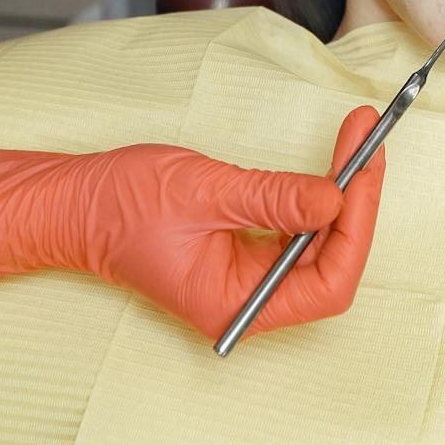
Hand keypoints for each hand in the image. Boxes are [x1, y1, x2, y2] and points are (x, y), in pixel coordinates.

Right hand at [0, 107, 384, 340]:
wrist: (76, 204)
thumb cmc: (123, 205)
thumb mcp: (202, 192)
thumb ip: (271, 199)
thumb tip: (333, 200)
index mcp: (236, 306)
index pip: (328, 283)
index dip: (356, 227)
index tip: (364, 170)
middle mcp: (250, 302)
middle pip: (332, 261)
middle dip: (356, 199)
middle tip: (368, 139)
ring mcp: (250, 280)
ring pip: (321, 243)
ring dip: (343, 191)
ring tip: (358, 138)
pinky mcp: (245, 255)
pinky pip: (298, 230)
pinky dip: (317, 193)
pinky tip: (332, 160)